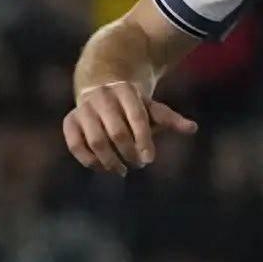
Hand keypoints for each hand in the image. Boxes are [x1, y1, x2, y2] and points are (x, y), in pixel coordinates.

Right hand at [62, 82, 196, 174]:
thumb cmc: (134, 106)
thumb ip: (170, 119)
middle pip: (117, 133)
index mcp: (126, 91)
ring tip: (122, 170)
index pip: (137, 118)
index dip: (144, 141)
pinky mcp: (70, 121)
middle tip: (138, 165)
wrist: (103, 90)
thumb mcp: (153, 108)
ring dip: (110, 161)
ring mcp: (83, 108)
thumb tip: (192, 128)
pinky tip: (103, 168)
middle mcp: (102, 97)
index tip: (149, 160)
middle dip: (129, 153)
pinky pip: (76, 145)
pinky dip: (89, 161)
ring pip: (96, 141)